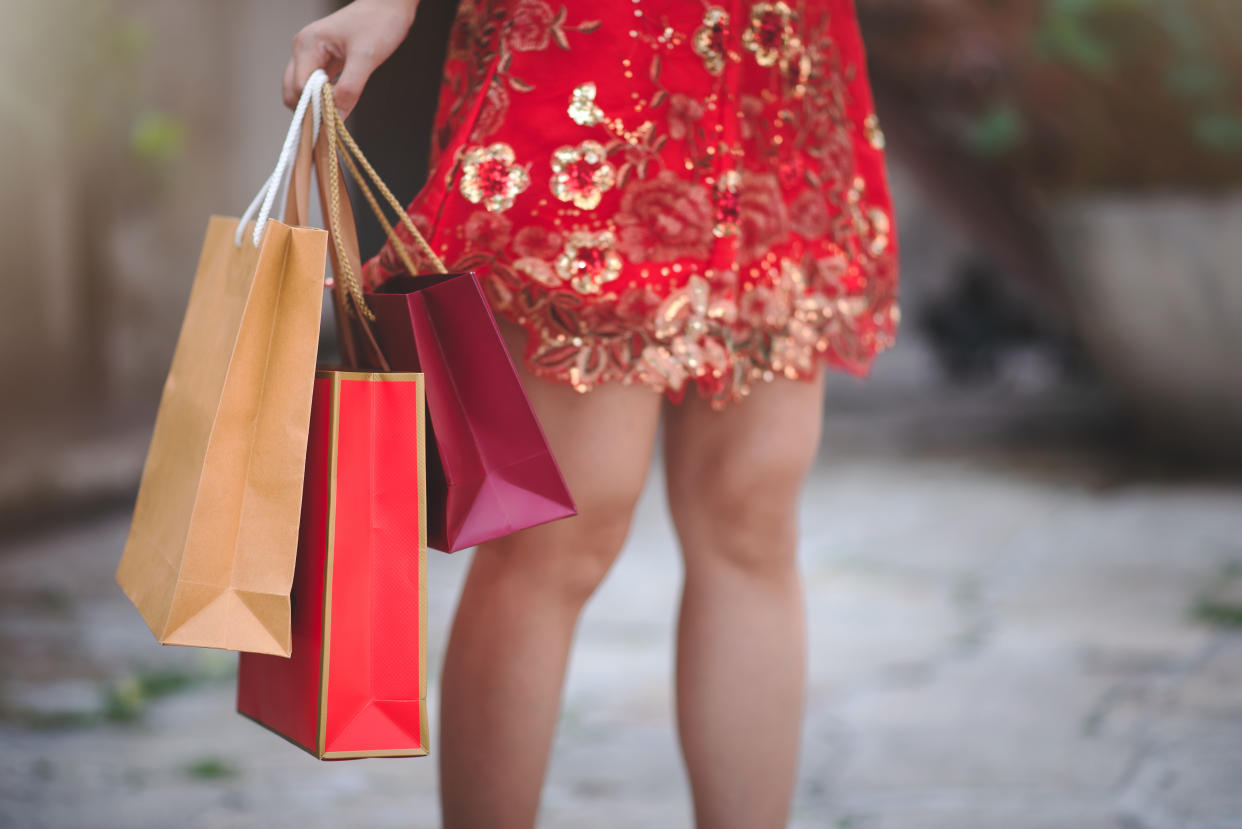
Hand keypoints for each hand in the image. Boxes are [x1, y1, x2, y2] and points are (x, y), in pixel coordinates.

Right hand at [282, 0, 418, 117]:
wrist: (389, 5)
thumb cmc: (378, 23)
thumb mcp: (366, 58)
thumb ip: (350, 88)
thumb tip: (337, 118)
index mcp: (307, 45)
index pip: (299, 88)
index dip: (315, 107)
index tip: (335, 120)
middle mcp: (303, 49)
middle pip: (293, 92)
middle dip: (311, 109)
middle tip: (335, 120)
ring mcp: (311, 54)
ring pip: (302, 91)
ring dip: (317, 104)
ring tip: (340, 111)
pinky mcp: (323, 59)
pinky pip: (315, 85)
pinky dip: (324, 98)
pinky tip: (340, 103)